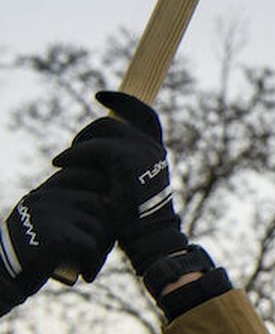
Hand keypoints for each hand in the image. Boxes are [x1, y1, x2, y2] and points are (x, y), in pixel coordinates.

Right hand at [0, 163, 113, 311]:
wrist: (4, 275)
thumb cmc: (31, 255)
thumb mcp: (46, 225)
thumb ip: (67, 212)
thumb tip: (110, 203)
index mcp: (45, 193)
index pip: (87, 180)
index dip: (107, 201)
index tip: (107, 226)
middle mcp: (47, 198)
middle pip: (101, 206)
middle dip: (109, 233)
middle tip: (100, 254)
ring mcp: (50, 214)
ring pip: (99, 228)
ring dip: (101, 253)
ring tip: (91, 267)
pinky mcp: (54, 235)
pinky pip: (92, 247)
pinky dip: (94, 264)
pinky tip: (86, 276)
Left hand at [52, 91, 186, 274]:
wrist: (149, 237)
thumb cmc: (138, 219)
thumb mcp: (132, 184)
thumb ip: (121, 165)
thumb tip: (96, 153)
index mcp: (157, 153)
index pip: (144, 116)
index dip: (123, 101)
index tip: (100, 96)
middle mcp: (153, 149)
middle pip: (113, 122)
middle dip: (87, 133)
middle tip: (72, 152)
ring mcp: (142, 152)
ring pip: (101, 130)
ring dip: (79, 144)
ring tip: (65, 161)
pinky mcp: (126, 160)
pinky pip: (91, 149)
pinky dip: (72, 155)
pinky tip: (59, 164)